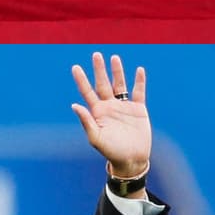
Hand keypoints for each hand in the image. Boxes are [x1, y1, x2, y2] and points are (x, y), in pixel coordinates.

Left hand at [71, 53, 149, 175]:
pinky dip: (139, 81)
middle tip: (96, 54)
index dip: (81, 80)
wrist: (131, 159)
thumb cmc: (111, 151)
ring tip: (114, 57)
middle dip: (99, 69)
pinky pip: (139, 92)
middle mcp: (109, 106)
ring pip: (119, 84)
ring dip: (117, 71)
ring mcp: (124, 106)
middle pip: (103, 83)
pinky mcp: (138, 109)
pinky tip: (139, 70)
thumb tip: (74, 105)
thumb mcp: (96, 138)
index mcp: (97, 112)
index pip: (87, 92)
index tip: (75, 67)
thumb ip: (86, 121)